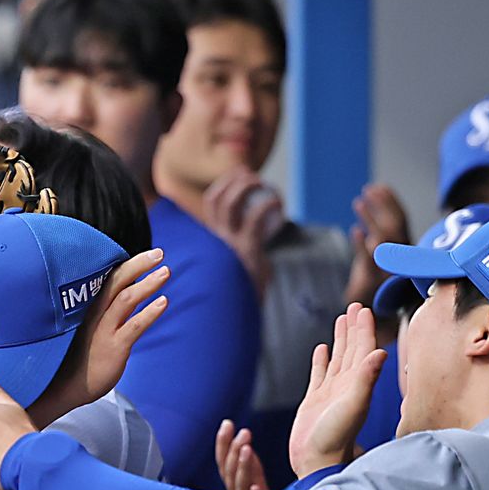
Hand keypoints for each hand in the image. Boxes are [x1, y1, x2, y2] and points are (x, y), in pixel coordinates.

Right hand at [30, 249, 169, 424]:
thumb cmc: (75, 360)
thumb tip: (120, 304)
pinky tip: (164, 302)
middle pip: (116, 282)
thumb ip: (99, 317)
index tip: (145, 256)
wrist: (60, 389)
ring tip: (166, 272)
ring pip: (126, 299)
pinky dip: (150, 312)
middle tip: (159, 253)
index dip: (127, 266)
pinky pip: (134, 325)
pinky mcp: (113, 348)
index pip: (107, 280)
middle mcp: (93, 315)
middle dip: (138, 265)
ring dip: (148, 284)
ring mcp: (102, 331)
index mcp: (86, 309)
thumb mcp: (85, 333)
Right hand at [200, 168, 281, 295]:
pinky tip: (277, 202)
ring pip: (229, 204)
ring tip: (261, 183)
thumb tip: (266, 236)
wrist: (240, 315)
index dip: (225, 184)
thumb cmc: (245, 290)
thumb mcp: (243, 264)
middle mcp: (216, 240)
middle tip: (251, 174)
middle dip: (232, 180)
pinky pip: (253, 219)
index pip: (211, 204)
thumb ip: (250, 248)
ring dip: (245, 187)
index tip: (241, 174)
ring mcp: (228, 244)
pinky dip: (265, 205)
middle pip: (216, 198)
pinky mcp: (244, 252)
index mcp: (213, 240)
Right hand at [214, 419, 270, 489]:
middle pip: (228, 472)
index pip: (223, 462)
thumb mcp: (256, 479)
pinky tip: (256, 487)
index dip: (223, 443)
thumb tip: (242, 444)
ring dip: (241, 467)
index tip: (227, 424)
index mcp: (234, 485)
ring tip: (246, 449)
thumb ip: (249, 464)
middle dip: (232, 451)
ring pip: (238, 486)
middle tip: (243, 433)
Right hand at [288, 304, 386, 478]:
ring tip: (340, 319)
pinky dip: (321, 360)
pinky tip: (322, 349)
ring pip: (338, 358)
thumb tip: (380, 352)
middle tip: (354, 306)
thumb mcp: (354, 406)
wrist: (316, 462)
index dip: (364, 328)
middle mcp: (347, 386)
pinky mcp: (315, 400)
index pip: (364, 349)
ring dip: (340, 339)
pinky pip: (319, 374)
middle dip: (354, 327)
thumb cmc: (335, 438)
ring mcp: (331, 392)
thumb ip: (366, 379)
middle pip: (352, 349)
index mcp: (358, 384)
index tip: (363, 308)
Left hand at [344, 183, 410, 310]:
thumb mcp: (381, 255)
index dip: (391, 201)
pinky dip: (362, 245)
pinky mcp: (372, 279)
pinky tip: (355, 231)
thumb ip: (378, 232)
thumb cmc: (376, 280)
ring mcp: (386, 266)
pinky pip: (369, 260)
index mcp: (403, 247)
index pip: (399, 218)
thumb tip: (370, 210)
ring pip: (383, 240)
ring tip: (358, 203)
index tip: (379, 186)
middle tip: (369, 189)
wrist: (376, 310)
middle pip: (394, 225)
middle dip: (383, 206)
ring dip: (371, 220)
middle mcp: (398, 256)